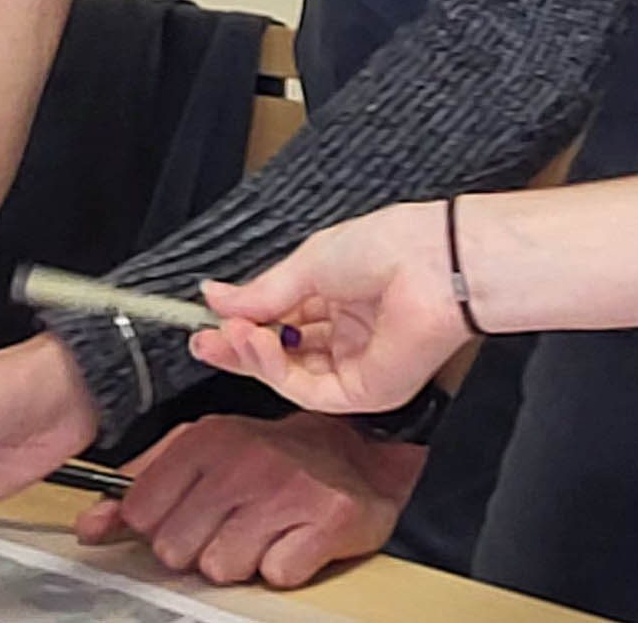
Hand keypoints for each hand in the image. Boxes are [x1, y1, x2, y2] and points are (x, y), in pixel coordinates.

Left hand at [72, 413, 422, 588]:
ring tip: (262, 532)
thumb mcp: (202, 456)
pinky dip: (284, 567)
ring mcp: (285, 490)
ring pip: (221, 569)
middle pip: (176, 550)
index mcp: (204, 440)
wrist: (358, 449)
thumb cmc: (271, 457)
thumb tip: (91, 526)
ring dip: (241, 562)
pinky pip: (276, 576)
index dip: (159, 528)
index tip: (186, 518)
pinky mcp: (326, 520)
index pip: (141, 514)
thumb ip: (142, 489)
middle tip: (230, 526)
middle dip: (198, 550)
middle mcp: (242, 460)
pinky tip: (292, 539)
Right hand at [189, 202, 470, 415]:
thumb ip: (261, 292)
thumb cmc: (388, 247)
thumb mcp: (309, 263)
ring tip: (230, 333)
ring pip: (289, 375)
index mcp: (338, 300)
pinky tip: (258, 343)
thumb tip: (214, 297)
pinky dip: (275, 369)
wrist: (435, 263)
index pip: (280, 322)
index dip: (242, 323)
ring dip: (253, 356)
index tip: (205, 320)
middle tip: (202, 341)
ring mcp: (354, 367)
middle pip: (280, 354)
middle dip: (238, 348)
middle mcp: (345, 336)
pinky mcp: (362, 392)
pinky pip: (307, 389)